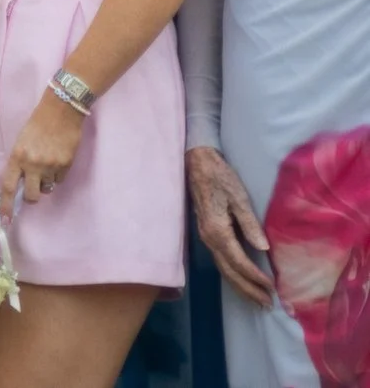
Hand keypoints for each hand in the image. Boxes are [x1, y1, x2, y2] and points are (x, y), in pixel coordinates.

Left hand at [1, 92, 85, 216]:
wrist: (60, 112)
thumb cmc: (37, 125)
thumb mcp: (22, 142)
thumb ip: (20, 163)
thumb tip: (21, 184)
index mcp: (16, 156)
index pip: (7, 186)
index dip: (6, 205)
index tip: (5, 220)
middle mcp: (32, 164)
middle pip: (30, 195)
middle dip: (31, 197)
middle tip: (33, 188)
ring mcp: (50, 165)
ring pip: (47, 188)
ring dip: (46, 183)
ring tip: (47, 166)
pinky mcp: (65, 165)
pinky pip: (59, 180)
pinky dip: (57, 175)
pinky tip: (57, 160)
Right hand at [188, 145, 275, 305]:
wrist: (197, 165)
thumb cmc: (220, 178)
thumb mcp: (238, 198)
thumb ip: (250, 224)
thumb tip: (263, 248)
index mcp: (218, 231)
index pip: (239, 262)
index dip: (256, 277)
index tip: (273, 289)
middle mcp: (209, 239)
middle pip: (229, 271)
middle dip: (248, 290)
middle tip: (267, 305)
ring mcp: (206, 238)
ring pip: (223, 269)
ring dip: (240, 286)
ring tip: (257, 300)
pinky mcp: (207, 234)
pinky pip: (220, 262)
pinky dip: (232, 275)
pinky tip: (241, 280)